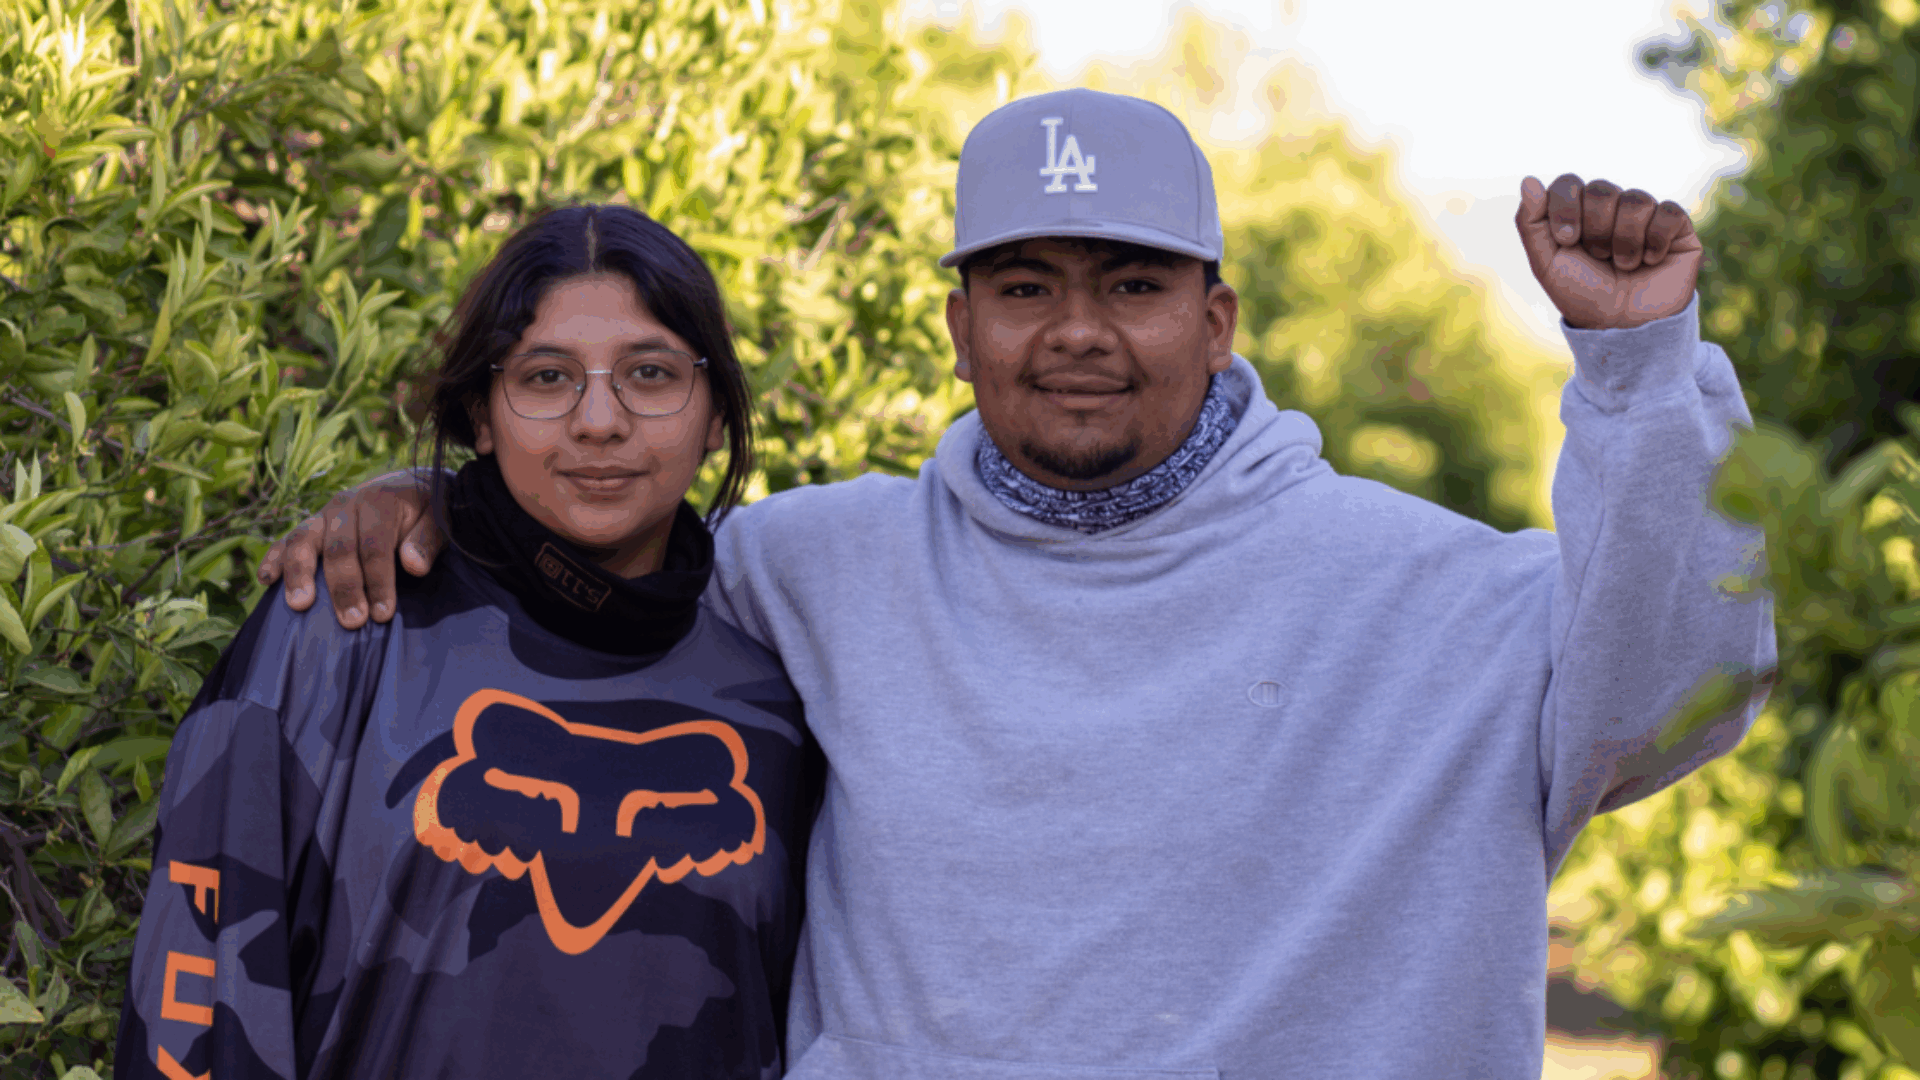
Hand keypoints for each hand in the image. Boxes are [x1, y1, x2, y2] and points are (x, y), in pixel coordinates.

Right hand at [256, 469, 443, 628]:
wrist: (408, 488)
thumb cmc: (425, 513)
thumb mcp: (437, 522)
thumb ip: (426, 541)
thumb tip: (413, 566)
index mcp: (378, 502)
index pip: (375, 545)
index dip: (378, 581)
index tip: (382, 614)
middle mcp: (345, 506)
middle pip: (338, 548)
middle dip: (344, 587)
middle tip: (352, 621)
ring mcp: (323, 516)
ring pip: (303, 540)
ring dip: (299, 573)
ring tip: (299, 605)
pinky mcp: (310, 528)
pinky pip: (285, 541)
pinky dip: (274, 559)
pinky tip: (266, 580)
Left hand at [1516, 174, 1702, 329]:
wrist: (1623, 325)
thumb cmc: (1583, 295)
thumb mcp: (1546, 265)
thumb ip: (1531, 223)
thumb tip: (1529, 181)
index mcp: (1578, 212)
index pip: (1568, 183)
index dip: (1566, 207)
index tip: (1567, 240)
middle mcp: (1611, 207)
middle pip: (1601, 189)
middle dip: (1595, 229)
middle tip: (1599, 257)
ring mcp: (1644, 215)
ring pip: (1636, 200)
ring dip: (1624, 241)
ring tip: (1624, 265)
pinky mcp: (1676, 226)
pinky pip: (1668, 212)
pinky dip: (1654, 241)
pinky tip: (1650, 261)